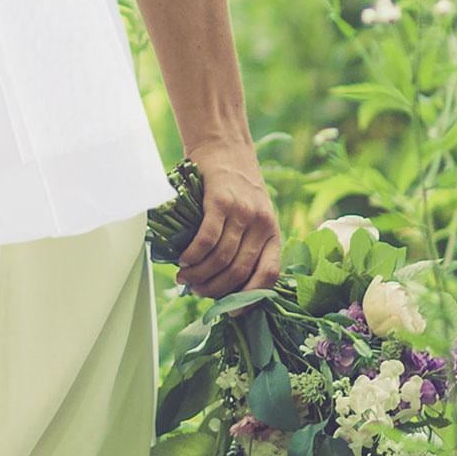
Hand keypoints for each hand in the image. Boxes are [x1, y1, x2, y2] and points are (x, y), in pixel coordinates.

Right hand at [174, 135, 281, 300]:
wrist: (223, 143)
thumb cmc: (233, 182)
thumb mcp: (251, 212)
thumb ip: (244, 241)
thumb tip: (221, 280)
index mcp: (273, 232)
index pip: (268, 276)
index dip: (250, 299)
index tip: (231, 313)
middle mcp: (262, 224)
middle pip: (239, 271)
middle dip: (215, 289)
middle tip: (197, 292)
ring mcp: (243, 212)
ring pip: (222, 258)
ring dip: (200, 274)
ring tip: (185, 278)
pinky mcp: (221, 201)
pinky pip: (207, 238)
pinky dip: (193, 255)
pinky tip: (183, 259)